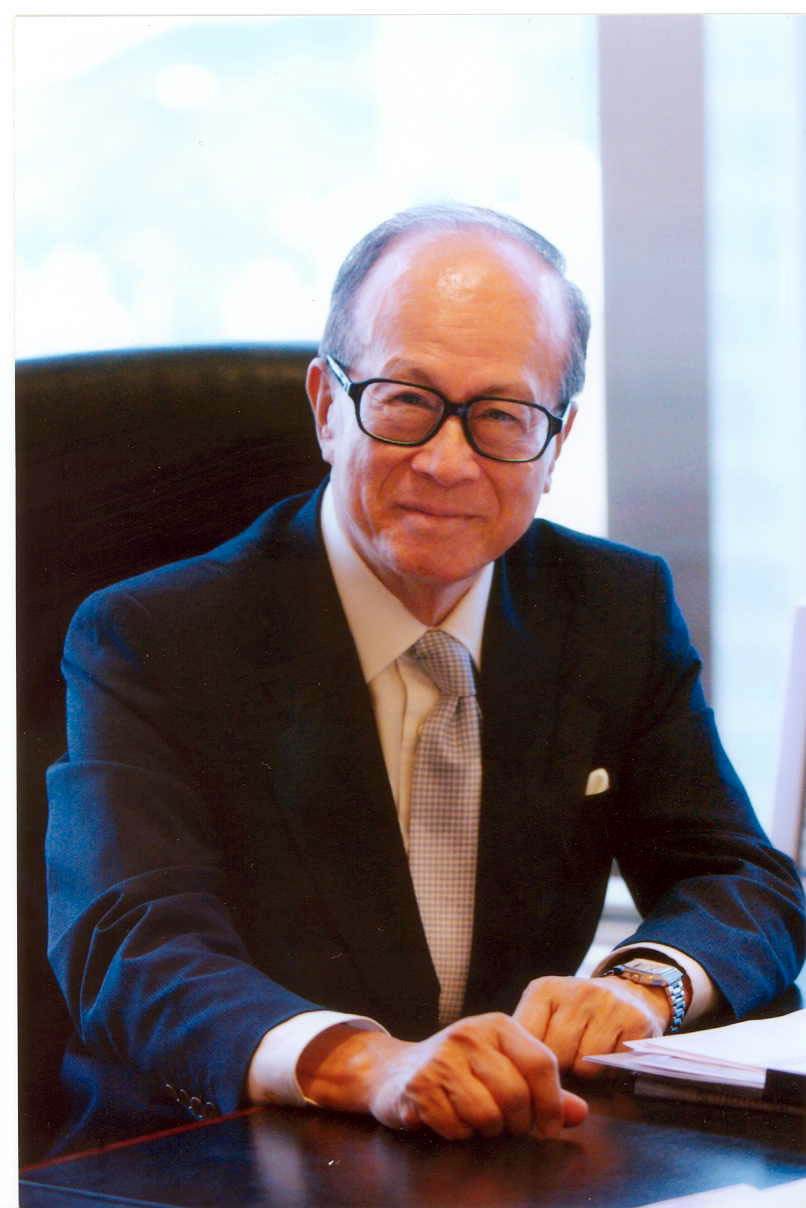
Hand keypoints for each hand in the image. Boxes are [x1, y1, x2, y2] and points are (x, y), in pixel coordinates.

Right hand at [292, 1014, 587, 1140]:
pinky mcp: (418, 1086)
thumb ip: (543, 1091)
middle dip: (516, 1123)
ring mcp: (441, 1058)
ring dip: (486, 1130)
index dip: (552, 1103)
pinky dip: (459, 1134)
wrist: (393, 1071)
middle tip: (506, 1126)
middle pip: (515, 1095)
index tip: (548, 1127)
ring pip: (487, 1115)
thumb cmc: (458, 1072)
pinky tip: (450, 1120)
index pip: (541, 1063)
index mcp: (497, 1026)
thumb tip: (580, 1113)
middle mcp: (469, 1034)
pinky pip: (456, 1127)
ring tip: (476, 1120)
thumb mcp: (502, 1069)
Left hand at [513, 975, 669, 1078]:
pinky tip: (610, 1053)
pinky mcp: (634, 1020)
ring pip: (585, 1065)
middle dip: (560, 1068)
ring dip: (585, 1071)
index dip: (532, 1062)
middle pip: (557, 1055)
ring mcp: (607, 1004)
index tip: (537, 1068)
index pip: (526, 1039)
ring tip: (588, 1056)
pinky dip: (610, 1069)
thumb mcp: (547, 1013)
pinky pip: (612, 1065)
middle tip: (567, 1062)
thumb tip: (512, 1073)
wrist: (630, 993)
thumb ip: (529, 1037)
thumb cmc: (578, 1012)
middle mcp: (576, 991)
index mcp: (545, 990)